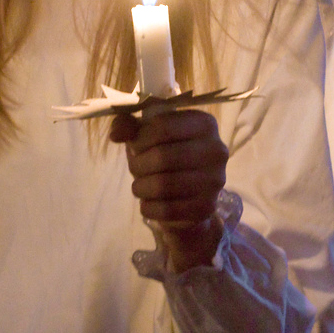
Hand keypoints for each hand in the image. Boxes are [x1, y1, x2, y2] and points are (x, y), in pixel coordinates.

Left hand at [110, 109, 227, 271]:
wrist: (186, 193)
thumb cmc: (165, 153)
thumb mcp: (147, 135)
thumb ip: (128, 126)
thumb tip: (116, 133)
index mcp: (205, 123)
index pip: (163, 126)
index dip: (140, 138)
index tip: (135, 146)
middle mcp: (217, 149)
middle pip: (163, 157)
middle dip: (139, 164)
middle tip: (135, 168)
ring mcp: (215, 180)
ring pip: (164, 185)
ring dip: (141, 187)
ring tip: (139, 186)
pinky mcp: (207, 206)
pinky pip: (168, 209)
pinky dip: (149, 207)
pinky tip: (148, 203)